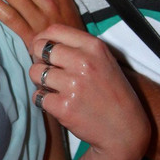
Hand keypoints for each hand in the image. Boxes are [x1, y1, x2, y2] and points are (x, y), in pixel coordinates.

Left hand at [31, 24, 150, 159]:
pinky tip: (58, 104)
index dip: (42, 39)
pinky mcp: (64, 107)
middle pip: (40, 49)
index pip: (54, 30)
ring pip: (35, 72)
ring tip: (55, 88)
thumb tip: (42, 41)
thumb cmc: (112, 93)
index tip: (42, 50)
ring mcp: (73, 85)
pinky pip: (38, 96)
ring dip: (40, 81)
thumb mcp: (104, 61)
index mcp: (94, 47)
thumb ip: (78, 48)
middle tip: (48, 71)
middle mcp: (83, 62)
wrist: (125, 129)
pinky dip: (43, 100)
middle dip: (38, 59)